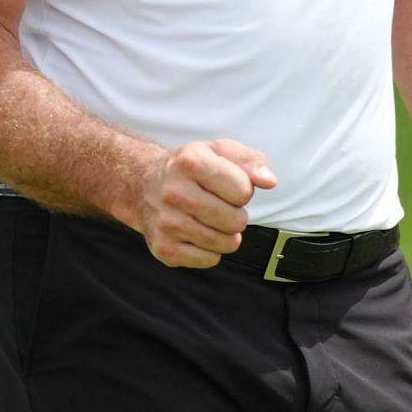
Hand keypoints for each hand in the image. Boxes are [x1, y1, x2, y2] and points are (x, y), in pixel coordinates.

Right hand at [133, 139, 277, 268]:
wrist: (143, 184)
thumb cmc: (189, 168)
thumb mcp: (219, 151)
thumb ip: (250, 161)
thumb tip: (269, 181)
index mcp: (190, 161)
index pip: (243, 191)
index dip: (242, 190)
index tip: (227, 185)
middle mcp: (174, 192)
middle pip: (236, 221)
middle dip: (236, 214)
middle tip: (218, 204)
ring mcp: (167, 223)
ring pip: (226, 243)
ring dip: (225, 234)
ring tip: (209, 219)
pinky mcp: (164, 249)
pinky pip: (210, 260)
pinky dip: (210, 250)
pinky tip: (197, 232)